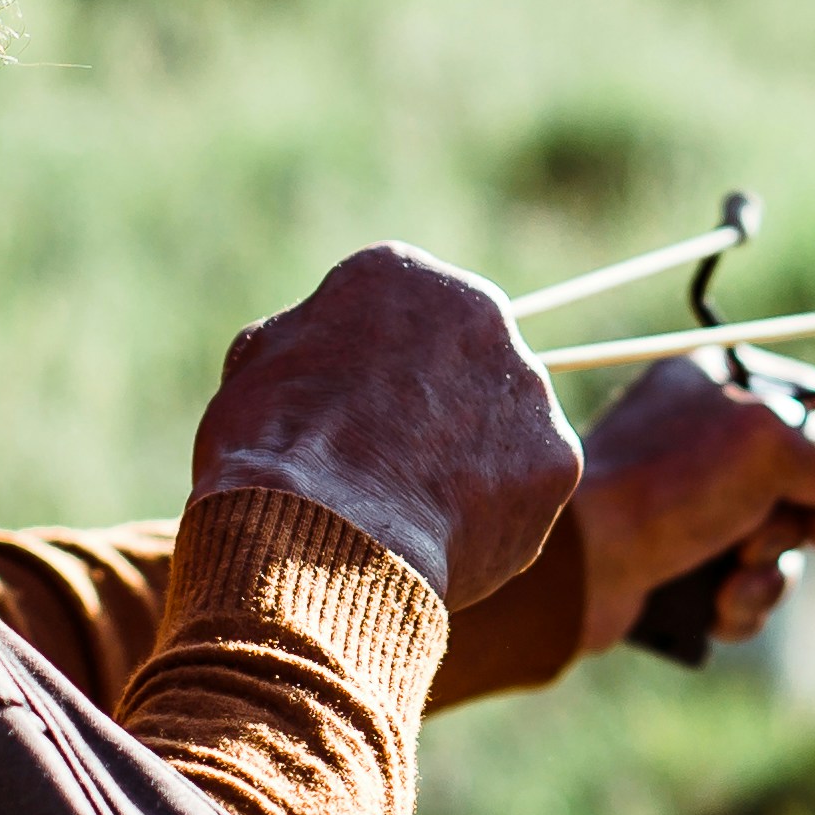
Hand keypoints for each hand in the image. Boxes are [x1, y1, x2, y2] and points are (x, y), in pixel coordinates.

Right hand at [192, 246, 581, 604]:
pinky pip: (529, 486)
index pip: (400, 310)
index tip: (357, 410)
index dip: (378, 367)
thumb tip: (316, 359)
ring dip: (473, 460)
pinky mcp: (558, 455)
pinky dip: (498, 515)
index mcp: (398, 274)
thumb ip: (307, 348)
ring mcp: (527, 384)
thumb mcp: (256, 371)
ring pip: (505, 423)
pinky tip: (447, 540)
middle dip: (439, 406)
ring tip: (413, 514)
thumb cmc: (269, 452)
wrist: (323, 532)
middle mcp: (480, 310)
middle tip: (396, 464)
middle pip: (467, 358)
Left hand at [565, 352, 814, 657]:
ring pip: (781, 544)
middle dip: (802, 526)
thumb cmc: (666, 485)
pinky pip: (744, 584)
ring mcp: (688, 501)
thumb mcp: (770, 447)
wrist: (574, 563)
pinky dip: (742, 602)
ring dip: (774, 574)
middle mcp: (705, 436)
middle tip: (779, 538)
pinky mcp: (674, 561)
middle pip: (809, 484)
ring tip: (734, 583)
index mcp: (720, 380)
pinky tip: (716, 608)